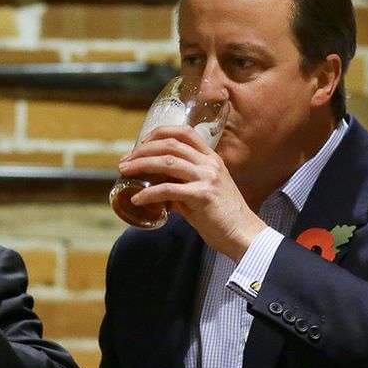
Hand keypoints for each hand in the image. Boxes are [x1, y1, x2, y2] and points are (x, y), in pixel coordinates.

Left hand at [119, 125, 266, 260]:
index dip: (159, 133)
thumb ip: (181, 186)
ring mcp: (207, 178)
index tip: (141, 143)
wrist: (243, 234)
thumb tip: (155, 189)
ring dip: (140, 165)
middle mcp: (209, 164)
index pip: (184, 132)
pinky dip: (148, 194)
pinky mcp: (202, 196)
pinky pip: (168, 190)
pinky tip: (137, 199)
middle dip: (142, 150)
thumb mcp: (202, 192)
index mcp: (211, 158)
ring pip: (166, 162)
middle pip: (170, 145)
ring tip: (124, 171)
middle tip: (125, 160)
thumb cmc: (221, 216)